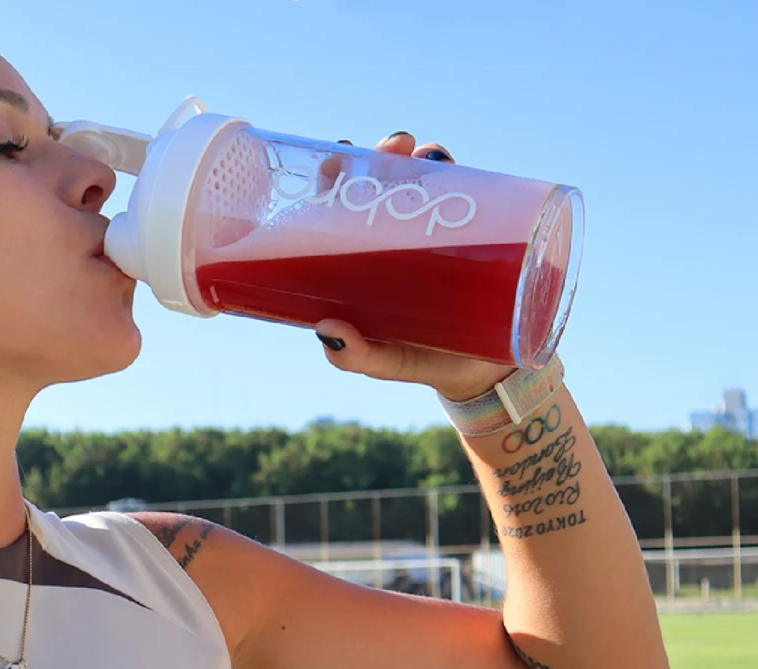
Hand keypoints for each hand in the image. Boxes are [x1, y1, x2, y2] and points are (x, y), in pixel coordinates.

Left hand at [314, 132, 513, 401]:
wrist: (484, 375)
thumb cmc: (420, 361)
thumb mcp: (382, 362)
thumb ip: (354, 355)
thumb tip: (327, 328)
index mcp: (367, 258)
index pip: (346, 206)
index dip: (338, 177)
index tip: (334, 159)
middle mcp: (402, 238)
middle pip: (388, 183)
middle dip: (385, 156)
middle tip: (391, 149)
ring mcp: (441, 235)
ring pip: (432, 182)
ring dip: (427, 157)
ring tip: (427, 154)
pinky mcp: (481, 239)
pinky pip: (477, 199)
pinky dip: (470, 176)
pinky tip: (457, 167)